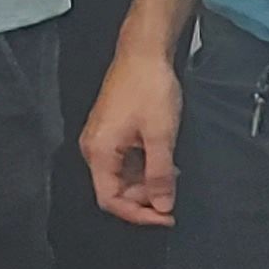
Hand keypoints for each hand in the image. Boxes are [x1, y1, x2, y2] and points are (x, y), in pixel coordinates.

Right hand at [81, 46, 183, 225]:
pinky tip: (164, 160)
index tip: (166, 217)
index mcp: (98, 152)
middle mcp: (94, 148)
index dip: (138, 214)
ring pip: (122, 176)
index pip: (110, 199)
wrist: (143, 52)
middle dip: (145, 197)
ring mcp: (101, 139)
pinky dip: (145, 166)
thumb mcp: (160, 135)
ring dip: (147, 181)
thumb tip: (162, 206)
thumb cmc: (149, 89)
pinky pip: (125, 161)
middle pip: (115, 189)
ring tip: (173, 173)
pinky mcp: (111, 131)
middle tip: (174, 191)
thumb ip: (160, 175)